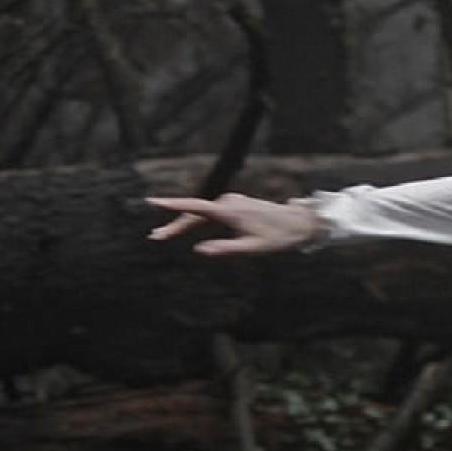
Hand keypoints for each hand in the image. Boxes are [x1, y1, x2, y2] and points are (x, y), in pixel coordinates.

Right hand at [144, 193, 322, 255]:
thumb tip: (199, 249)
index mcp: (229, 211)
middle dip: (173, 224)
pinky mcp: (234, 205)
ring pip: (201, 213)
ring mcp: (231, 202)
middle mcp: (228, 202)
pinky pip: (209, 212)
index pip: (195, 207)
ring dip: (183, 223)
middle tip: (154, 237)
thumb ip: (225, 249)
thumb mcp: (252, 249)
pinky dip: (195, 220)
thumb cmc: (277, 237)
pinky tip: (185, 228)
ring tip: (163, 234)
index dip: (172, 205)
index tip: (153, 201)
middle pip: (194, 213)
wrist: (298, 223)